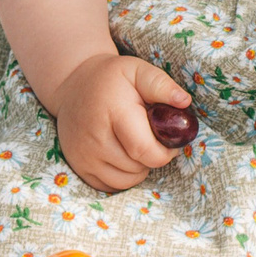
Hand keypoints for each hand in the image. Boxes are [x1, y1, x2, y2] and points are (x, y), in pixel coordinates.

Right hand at [44, 53, 191, 194]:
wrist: (71, 87)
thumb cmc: (110, 79)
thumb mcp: (137, 70)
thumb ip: (161, 85)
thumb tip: (184, 102)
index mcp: (114, 112)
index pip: (146, 150)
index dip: (165, 150)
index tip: (168, 138)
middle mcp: (95, 138)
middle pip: (138, 167)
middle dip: (152, 156)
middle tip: (149, 137)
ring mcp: (84, 156)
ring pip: (126, 180)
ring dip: (138, 168)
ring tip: (134, 144)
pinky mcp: (79, 168)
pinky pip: (111, 186)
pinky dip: (123, 176)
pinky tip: (122, 156)